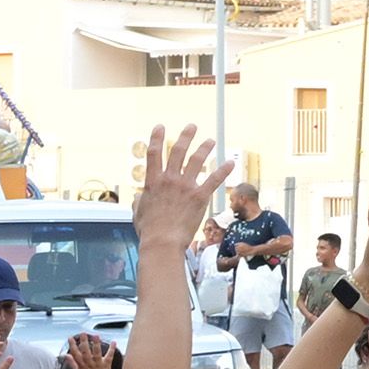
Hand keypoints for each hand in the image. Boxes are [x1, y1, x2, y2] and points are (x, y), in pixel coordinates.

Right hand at [63, 333, 114, 368]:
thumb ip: (72, 363)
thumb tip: (65, 355)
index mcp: (82, 366)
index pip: (76, 354)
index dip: (72, 346)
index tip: (70, 338)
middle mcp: (90, 365)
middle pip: (86, 352)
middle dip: (84, 342)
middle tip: (83, 333)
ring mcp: (99, 365)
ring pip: (97, 353)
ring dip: (97, 344)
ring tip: (96, 335)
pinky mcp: (107, 366)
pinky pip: (109, 357)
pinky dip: (112, 349)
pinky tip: (114, 341)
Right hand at [128, 126, 232, 248]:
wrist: (163, 241)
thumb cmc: (149, 230)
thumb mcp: (138, 212)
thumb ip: (139, 201)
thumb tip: (138, 198)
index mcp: (152, 181)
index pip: (154, 153)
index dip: (156, 138)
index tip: (160, 127)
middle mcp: (169, 179)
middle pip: (178, 151)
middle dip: (186, 136)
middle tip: (192, 127)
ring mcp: (185, 186)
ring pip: (196, 160)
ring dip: (204, 148)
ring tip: (210, 140)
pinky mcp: (200, 196)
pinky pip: (214, 179)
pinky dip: (223, 170)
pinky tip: (230, 163)